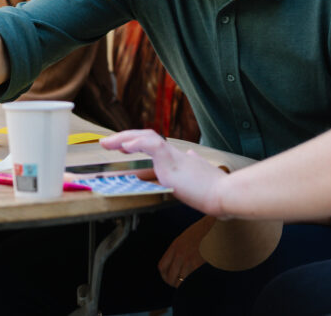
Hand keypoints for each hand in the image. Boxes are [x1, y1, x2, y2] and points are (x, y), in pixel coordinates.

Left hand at [101, 130, 228, 215]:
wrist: (225, 194)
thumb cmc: (216, 189)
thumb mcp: (201, 175)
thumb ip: (194, 165)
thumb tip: (192, 157)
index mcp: (177, 158)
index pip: (153, 144)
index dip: (136, 142)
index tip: (122, 145)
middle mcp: (173, 154)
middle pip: (145, 137)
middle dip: (124, 138)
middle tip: (106, 142)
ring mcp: (173, 156)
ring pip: (146, 137)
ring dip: (124, 139)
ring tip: (107, 142)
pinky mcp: (172, 161)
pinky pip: (152, 145)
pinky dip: (137, 143)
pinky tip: (125, 146)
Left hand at [157, 216, 215, 286]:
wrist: (216, 227)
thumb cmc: (204, 232)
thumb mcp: (186, 237)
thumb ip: (180, 250)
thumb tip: (178, 263)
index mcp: (175, 246)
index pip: (162, 267)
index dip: (165, 276)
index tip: (169, 278)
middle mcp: (179, 254)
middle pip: (170, 277)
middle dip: (174, 283)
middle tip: (179, 285)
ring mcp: (188, 260)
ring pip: (180, 281)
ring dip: (183, 286)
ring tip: (188, 286)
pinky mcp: (198, 265)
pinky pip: (190, 280)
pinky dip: (192, 283)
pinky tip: (195, 282)